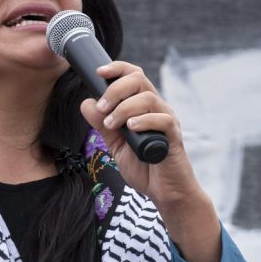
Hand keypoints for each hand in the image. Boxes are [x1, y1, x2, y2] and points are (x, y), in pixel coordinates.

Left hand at [79, 62, 221, 261]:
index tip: (98, 72)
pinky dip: (144, 120)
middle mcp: (157, 108)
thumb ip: (102, 125)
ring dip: (124, 108)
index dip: (117, 69)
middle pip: (139, 79)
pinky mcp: (173, 137)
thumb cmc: (143, 167)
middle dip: (115, 90)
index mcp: (142, 106)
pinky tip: (131, 128)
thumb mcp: (115, 145)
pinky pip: (162, 119)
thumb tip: (86, 103)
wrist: (165, 192)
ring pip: (148, 98)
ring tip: (111, 125)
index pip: (133, 75)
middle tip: (102, 108)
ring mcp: (167, 121)